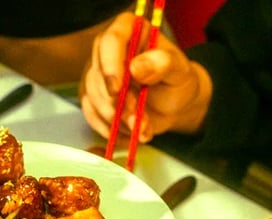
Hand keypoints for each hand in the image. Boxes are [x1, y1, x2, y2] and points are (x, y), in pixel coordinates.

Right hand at [79, 12, 212, 142]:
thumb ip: (164, 64)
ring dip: (116, 120)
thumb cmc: (176, 82)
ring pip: (92, 98)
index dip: (110, 65)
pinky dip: (110, 130)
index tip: (117, 90)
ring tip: (141, 129)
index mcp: (129, 30)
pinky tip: (128, 136)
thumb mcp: (180, 71)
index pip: (110, 41)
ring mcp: (97, 74)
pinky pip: (91, 115)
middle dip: (117, 104)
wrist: (173, 105)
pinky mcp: (92, 97)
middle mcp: (107, 50)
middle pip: (98, 75)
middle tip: (138, 120)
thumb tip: (137, 67)